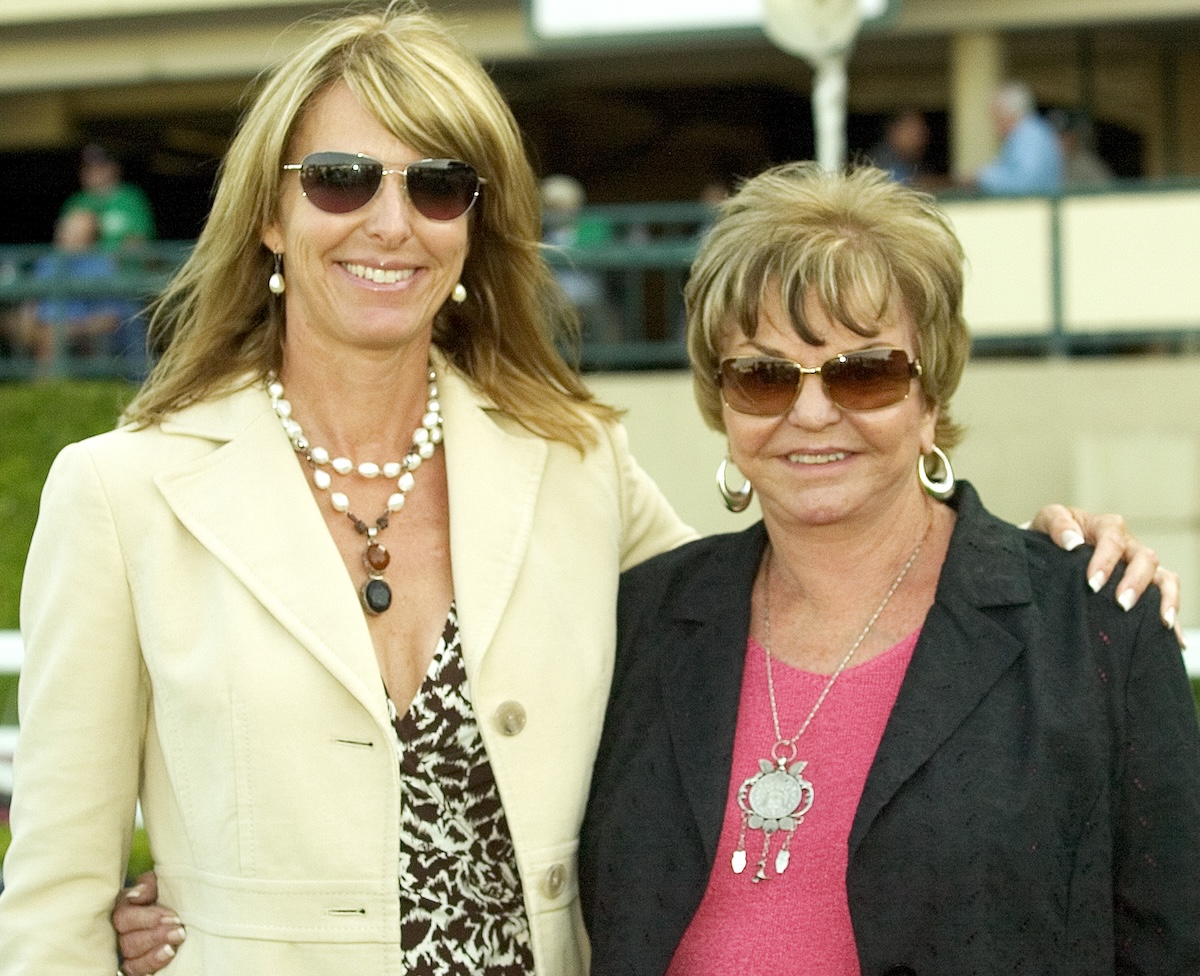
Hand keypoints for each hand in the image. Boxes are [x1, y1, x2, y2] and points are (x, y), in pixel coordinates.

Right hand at [114, 871, 184, 975]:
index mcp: (124, 907)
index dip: (147, 918)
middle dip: (156, 935)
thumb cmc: (170, 894)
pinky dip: (152, 962)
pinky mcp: (135, 964)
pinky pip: (134, 969)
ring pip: (131, 955)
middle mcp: (121, 930)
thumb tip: (134, 896)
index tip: (172, 916)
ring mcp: (127, 949)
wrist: (186, 911)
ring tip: (178, 940)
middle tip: (179, 930)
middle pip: (127, 939)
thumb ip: (149, 884)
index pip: (123, 916)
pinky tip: (169, 953)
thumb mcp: (161, 883)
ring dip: (156, 950)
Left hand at [1028, 505, 1183, 645]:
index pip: (1113, 540)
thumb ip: (1058, 525)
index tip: (1092, 583)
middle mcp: (1128, 545)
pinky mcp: (1143, 583)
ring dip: (1164, 598)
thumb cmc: (1052, 534)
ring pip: (1163, 576)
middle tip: (1121, 604)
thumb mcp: (1048, 519)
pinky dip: (1171, 612)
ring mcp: (1138, 565)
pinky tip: (1173, 637)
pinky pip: (1166, 594)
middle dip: (1135, 582)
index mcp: (1106, 527)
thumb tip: (1072, 542)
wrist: (1052, 546)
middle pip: (1145, 558)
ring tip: (1160, 620)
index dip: (1105, 561)